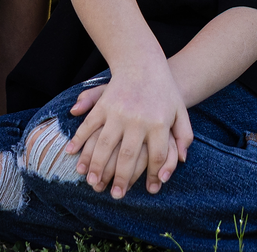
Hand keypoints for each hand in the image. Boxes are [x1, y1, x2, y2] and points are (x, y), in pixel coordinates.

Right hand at [66, 66, 191, 196]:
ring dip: (95, 165)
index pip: (156, 156)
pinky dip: (78, 140)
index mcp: (159, 123)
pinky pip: (89, 125)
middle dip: (120, 179)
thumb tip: (181, 159)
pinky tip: (72, 153)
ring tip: (91, 181)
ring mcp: (118, 112)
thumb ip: (184, 135)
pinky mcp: (104, 104)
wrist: (143, 61)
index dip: (152, 175)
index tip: (149, 190)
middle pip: (127, 156)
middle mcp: (138, 120)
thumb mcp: (180, 110)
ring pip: (104, 144)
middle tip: (115, 195)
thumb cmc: (165, 90)